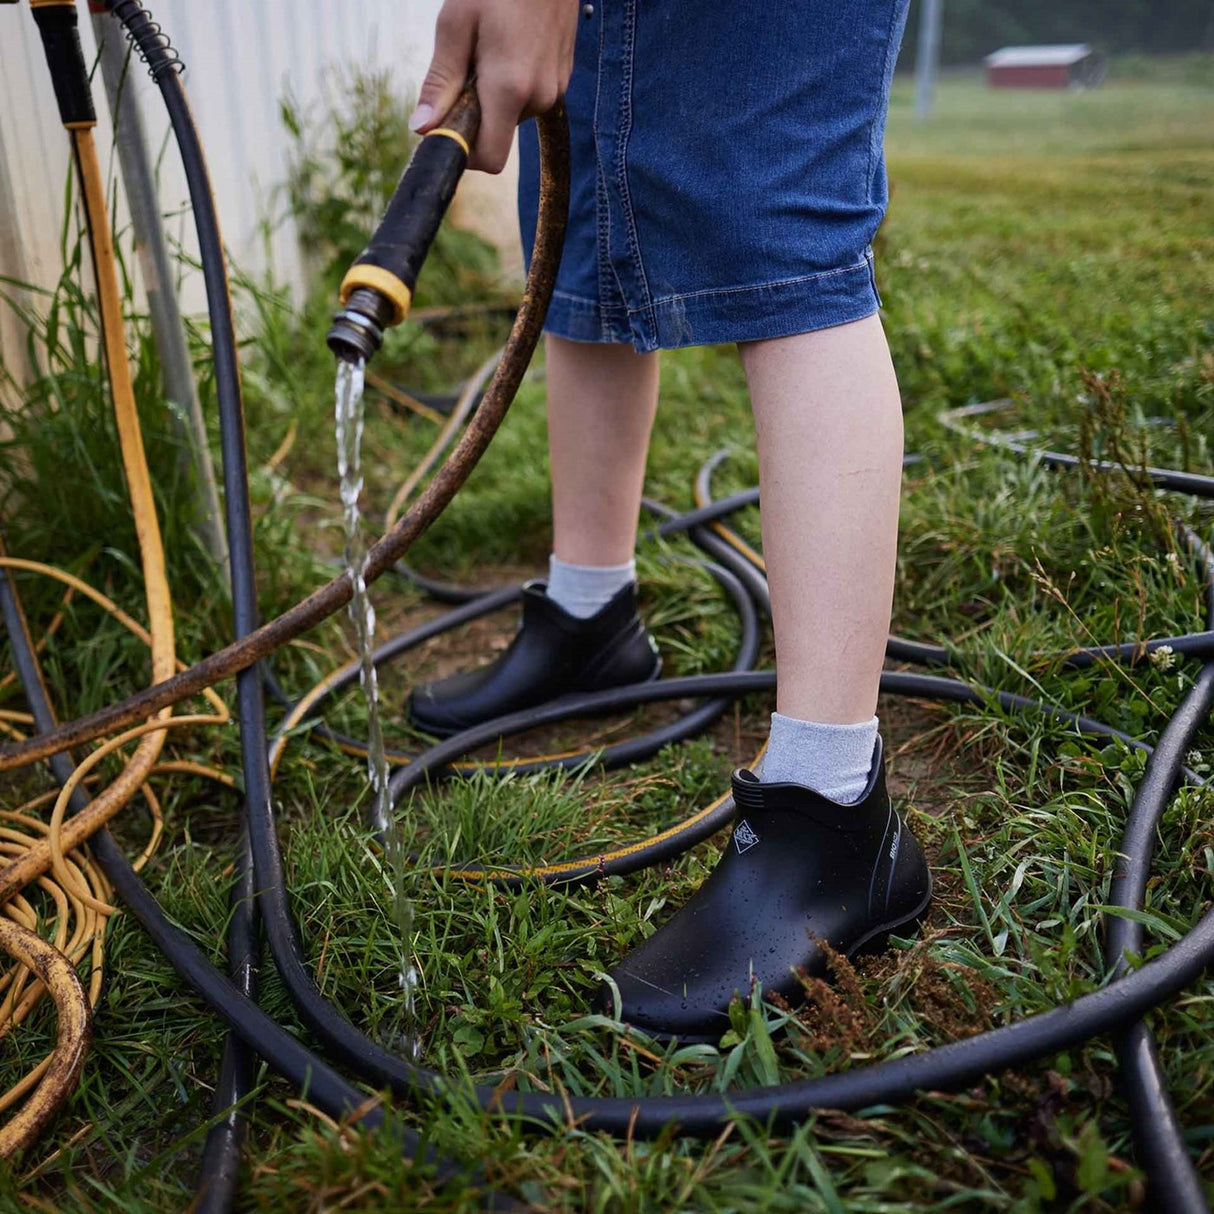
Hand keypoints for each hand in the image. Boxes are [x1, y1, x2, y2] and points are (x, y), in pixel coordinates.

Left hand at [410, 0, 578, 172]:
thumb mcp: (456, 26)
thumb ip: (439, 82)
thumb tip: (421, 127)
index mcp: (509, 88)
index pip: (489, 158)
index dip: (465, 152)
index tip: (448, 127)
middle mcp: (538, 98)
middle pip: (497, 136)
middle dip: (475, 115)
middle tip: (467, 68)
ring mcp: (555, 90)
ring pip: (511, 117)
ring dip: (494, 97)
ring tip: (491, 50)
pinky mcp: (563, 80)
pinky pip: (529, 100)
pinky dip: (512, 86)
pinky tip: (509, 49)